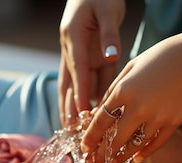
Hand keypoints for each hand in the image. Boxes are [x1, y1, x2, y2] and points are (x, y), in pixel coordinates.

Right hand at [58, 0, 125, 127]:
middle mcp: (74, 51)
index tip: (83, 113)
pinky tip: (98, 115)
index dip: (80, 93)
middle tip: (70, 131)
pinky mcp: (94, 56)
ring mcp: (83, 56)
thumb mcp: (107, 9)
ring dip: (79, 107)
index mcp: (74, 39)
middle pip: (70, 85)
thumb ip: (109, 33)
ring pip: (80, 86)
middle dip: (69, 108)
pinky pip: (96, 79)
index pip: (77, 70)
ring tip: (78, 130)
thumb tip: (112, 56)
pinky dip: (95, 97)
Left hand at [81, 31, 181, 162]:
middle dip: (101, 154)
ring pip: (134, 146)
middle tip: (93, 161)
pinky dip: (145, 152)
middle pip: (114, 140)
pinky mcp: (174, 123)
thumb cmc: (164, 55)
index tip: (84, 147)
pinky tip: (137, 157)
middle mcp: (138, 107)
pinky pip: (155, 144)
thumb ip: (112, 90)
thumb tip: (96, 113)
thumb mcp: (131, 67)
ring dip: (121, 157)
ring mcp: (158, 117)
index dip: (89, 138)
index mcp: (123, 90)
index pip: (100, 122)